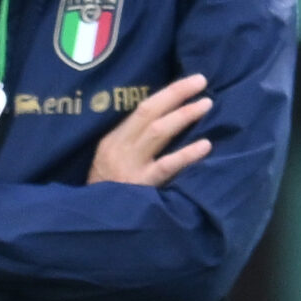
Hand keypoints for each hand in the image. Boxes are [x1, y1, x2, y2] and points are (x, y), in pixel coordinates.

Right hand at [88, 73, 212, 185]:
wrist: (94, 219)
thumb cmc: (106, 190)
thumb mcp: (110, 160)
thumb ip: (132, 142)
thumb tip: (166, 121)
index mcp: (113, 139)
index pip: (142, 108)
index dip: (168, 93)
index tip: (190, 82)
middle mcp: (121, 148)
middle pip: (149, 112)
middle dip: (176, 94)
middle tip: (201, 81)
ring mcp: (131, 166)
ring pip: (158, 133)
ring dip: (183, 116)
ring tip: (205, 105)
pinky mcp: (141, 186)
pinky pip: (166, 166)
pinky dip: (187, 154)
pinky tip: (205, 146)